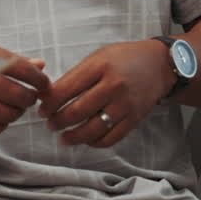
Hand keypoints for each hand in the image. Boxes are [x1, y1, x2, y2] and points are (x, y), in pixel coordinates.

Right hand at [0, 35, 49, 136]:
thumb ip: (9, 58)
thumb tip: (40, 66)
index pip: (22, 70)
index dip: (39, 80)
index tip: (43, 84)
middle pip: (17, 95)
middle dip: (30, 98)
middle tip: (30, 95)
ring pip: (6, 115)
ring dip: (16, 113)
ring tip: (14, 105)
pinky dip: (0, 125)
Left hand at [36, 40, 173, 147]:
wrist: (159, 64)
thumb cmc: (123, 58)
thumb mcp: (97, 57)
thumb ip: (76, 75)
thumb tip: (50, 95)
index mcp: (100, 66)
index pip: (67, 88)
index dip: (50, 102)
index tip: (41, 108)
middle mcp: (113, 86)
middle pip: (77, 111)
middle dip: (58, 121)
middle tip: (49, 124)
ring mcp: (125, 104)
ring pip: (93, 128)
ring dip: (74, 136)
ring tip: (63, 137)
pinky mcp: (135, 118)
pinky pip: (111, 137)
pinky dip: (95, 142)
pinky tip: (86, 140)